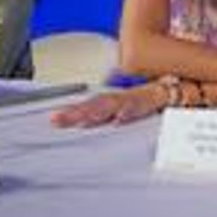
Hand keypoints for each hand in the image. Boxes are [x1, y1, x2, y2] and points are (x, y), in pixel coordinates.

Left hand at [50, 85, 165, 127]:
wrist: (163, 93)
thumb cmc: (139, 102)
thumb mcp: (118, 108)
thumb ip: (101, 116)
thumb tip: (81, 124)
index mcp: (108, 102)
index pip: (85, 106)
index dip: (70, 112)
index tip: (54, 119)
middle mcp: (116, 100)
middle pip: (93, 106)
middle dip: (76, 113)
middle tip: (59, 120)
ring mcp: (129, 102)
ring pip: (110, 106)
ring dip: (96, 112)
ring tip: (82, 120)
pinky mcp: (144, 105)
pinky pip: (135, 109)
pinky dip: (127, 113)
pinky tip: (119, 119)